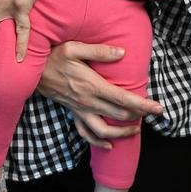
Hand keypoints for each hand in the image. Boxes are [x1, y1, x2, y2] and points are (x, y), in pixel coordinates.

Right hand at [37, 41, 161, 146]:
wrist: (32, 72)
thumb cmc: (54, 57)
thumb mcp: (74, 48)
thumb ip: (99, 51)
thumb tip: (121, 53)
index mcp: (93, 85)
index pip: (124, 99)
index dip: (143, 105)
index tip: (158, 108)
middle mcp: (89, 101)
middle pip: (119, 115)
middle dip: (139, 116)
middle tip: (151, 112)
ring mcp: (81, 110)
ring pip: (105, 129)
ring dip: (122, 132)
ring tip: (135, 130)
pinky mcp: (74, 113)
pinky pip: (86, 133)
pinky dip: (98, 141)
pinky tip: (109, 144)